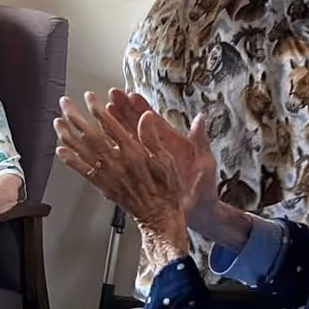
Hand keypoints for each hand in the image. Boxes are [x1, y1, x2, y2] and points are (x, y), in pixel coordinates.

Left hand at [54, 91, 187, 245]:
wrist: (158, 215)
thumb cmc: (164, 188)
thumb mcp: (166, 160)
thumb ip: (153, 138)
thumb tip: (146, 117)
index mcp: (133, 153)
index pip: (110, 126)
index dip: (97, 110)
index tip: (89, 98)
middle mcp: (117, 163)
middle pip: (91, 135)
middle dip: (76, 117)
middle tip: (65, 103)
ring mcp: (107, 175)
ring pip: (82, 151)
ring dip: (67, 135)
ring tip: (57, 122)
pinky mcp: (102, 186)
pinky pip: (82, 171)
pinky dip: (70, 160)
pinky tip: (61, 150)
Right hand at [103, 90, 216, 231]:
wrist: (199, 213)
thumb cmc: (204, 189)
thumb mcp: (205, 162)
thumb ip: (201, 140)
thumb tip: (201, 117)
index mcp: (172, 143)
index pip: (153, 120)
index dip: (141, 107)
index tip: (130, 95)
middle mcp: (157, 150)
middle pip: (137, 125)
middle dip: (123, 110)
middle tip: (111, 97)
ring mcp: (149, 162)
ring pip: (128, 140)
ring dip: (116, 126)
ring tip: (103, 113)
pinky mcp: (144, 176)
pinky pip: (126, 161)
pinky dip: (114, 152)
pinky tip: (103, 144)